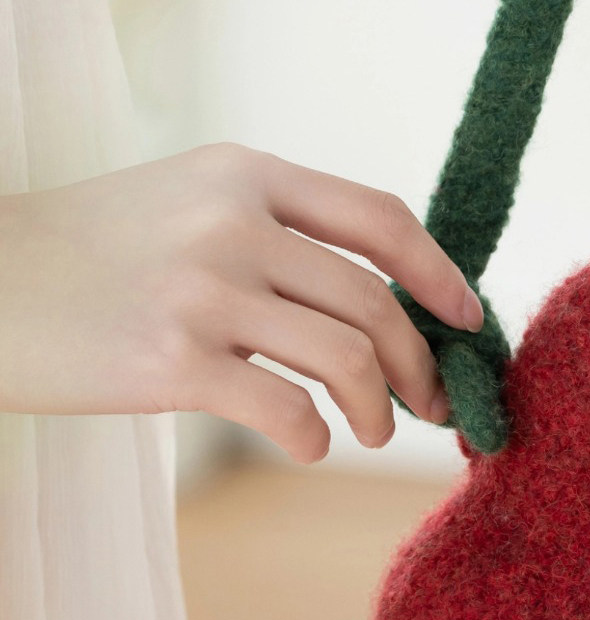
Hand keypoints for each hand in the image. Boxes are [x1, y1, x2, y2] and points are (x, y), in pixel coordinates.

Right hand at [0, 142, 480, 462]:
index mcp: (246, 175)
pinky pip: (285, 409)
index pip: (380, 218)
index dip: (438, 273)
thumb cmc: (91, 253)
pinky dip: (315, 438)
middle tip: (431, 404)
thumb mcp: (187, 202)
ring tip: (376, 431)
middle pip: (373, 299)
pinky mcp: (168, 360)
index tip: (467, 319)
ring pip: (346, 356)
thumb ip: (276, 229)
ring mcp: (201, 290)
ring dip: (379, 407)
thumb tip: (381, 300)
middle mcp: (232, 222)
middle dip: (420, 362)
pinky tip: (307, 444)